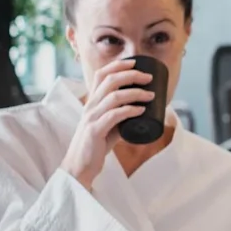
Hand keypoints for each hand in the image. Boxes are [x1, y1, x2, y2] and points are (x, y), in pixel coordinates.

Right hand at [60, 58, 154, 189]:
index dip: (118, 65)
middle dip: (132, 75)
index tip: (136, 63)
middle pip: (110, 80)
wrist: (79, 167)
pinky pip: (115, 115)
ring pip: (114, 96)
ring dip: (136, 93)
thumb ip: (120, 117)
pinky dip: (130, 110)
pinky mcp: (95, 130)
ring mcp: (91, 118)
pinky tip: (141, 110)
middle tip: (149, 78)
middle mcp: (90, 106)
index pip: (101, 75)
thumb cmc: (94, 146)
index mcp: (92, 102)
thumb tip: (141, 112)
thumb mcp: (108, 127)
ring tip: (151, 96)